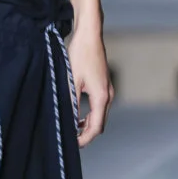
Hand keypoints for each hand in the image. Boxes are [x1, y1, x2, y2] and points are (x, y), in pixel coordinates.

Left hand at [67, 26, 113, 146]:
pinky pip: (99, 106)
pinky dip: (90, 114)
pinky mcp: (104, 84)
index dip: (84, 139)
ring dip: (88, 124)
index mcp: (101, 96)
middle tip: (71, 139)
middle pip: (100, 123)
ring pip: (100, 115)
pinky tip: (79, 114)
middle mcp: (108, 95)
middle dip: (86, 134)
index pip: (95, 127)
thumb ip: (72, 103)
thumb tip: (69, 121)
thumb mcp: (72, 80)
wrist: (89, 34)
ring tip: (73, 129)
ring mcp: (108, 89)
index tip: (73, 144)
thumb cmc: (80, 54)